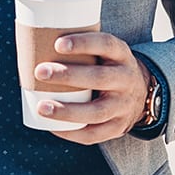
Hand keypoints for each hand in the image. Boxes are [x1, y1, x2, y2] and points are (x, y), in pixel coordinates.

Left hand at [33, 32, 151, 143]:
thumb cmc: (107, 67)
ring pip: (96, 112)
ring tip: (42, 107)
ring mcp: (124, 106)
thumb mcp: (104, 52)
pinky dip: (72, 132)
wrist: (140, 93)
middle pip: (99, 78)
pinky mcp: (119, 127)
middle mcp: (127, 80)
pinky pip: (95, 134)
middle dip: (68, 76)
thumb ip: (79, 48)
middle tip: (40, 72)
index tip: (58, 44)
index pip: (106, 45)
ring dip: (67, 111)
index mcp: (122, 55)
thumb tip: (33, 40)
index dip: (84, 43)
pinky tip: (53, 127)